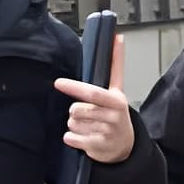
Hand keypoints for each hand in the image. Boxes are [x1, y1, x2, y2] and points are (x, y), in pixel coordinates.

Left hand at [54, 35, 134, 164]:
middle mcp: (114, 114)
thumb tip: (118, 37)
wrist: (124, 147)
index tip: (58, 82)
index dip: (74, 86)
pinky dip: (72, 137)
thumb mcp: (116, 93)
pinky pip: (71, 137)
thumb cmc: (115, 115)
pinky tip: (84, 137)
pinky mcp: (98, 146)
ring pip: (73, 121)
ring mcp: (107, 131)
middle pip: (77, 108)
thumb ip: (114, 67)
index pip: (91, 91)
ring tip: (88, 125)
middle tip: (80, 110)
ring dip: (75, 123)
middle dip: (74, 109)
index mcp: (116, 99)